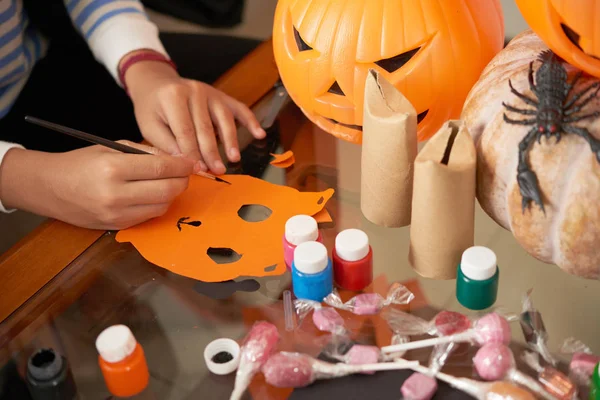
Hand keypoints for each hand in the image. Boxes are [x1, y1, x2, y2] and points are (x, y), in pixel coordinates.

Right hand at [0, 142, 194, 229]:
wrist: (50, 188)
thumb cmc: (81, 163)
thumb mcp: (111, 148)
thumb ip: (145, 153)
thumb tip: (177, 160)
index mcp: (113, 169)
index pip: (161, 169)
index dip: (182, 166)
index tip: (191, 162)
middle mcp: (115, 195)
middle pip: (167, 191)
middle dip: (182, 181)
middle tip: (186, 173)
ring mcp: (116, 214)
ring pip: (162, 206)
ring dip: (172, 194)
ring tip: (169, 182)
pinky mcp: (117, 226)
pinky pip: (149, 216)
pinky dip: (158, 204)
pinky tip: (154, 193)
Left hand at [123, 56, 265, 174]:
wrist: (156, 83)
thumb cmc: (152, 108)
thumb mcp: (149, 125)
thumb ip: (166, 143)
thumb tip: (185, 162)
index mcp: (173, 97)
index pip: (185, 130)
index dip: (192, 152)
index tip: (198, 170)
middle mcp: (194, 91)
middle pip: (206, 126)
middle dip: (212, 152)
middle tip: (217, 170)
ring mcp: (210, 92)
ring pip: (224, 119)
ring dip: (231, 140)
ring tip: (234, 158)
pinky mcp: (221, 95)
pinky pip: (239, 108)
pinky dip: (250, 121)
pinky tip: (259, 133)